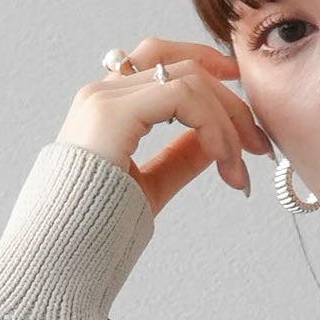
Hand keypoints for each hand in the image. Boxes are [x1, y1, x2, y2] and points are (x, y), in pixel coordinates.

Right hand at [57, 37, 273, 217]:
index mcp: (107, 107)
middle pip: (181, 64)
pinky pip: (181, 96)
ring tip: (239, 168)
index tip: (245, 104)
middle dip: (231, 102)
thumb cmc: (95, 231)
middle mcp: (102, 94)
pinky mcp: (111, 114)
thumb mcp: (150, 185)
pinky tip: (222, 159)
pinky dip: (213, 125)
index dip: (209, 70)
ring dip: (227, 121)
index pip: (162, 61)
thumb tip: (217, 142)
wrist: (59, 257)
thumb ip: (179, 157)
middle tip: (260, 147)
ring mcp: (104, 99)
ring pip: (188, 78)